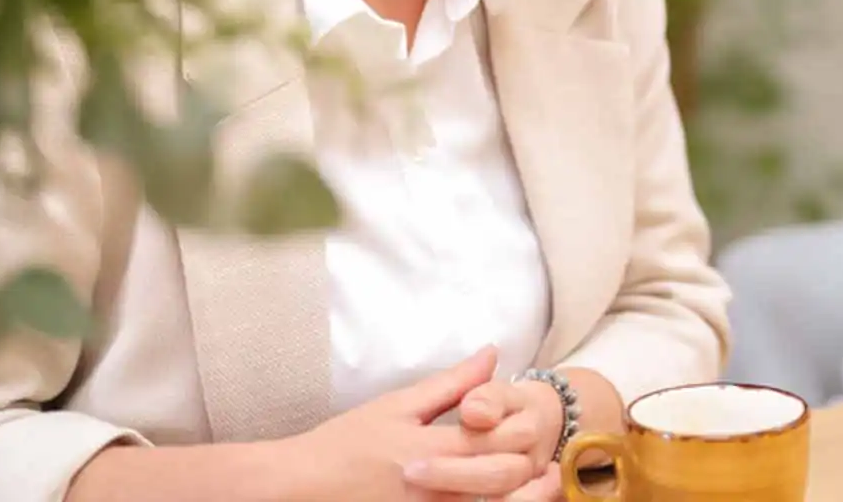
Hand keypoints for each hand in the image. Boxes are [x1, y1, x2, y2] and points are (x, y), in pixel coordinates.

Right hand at [283, 346, 547, 500]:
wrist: (301, 487)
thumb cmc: (346, 442)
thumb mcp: (398, 405)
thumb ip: (451, 384)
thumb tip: (492, 354)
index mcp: (430, 450)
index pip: (497, 439)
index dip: (523, 429)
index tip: (530, 420)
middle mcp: (434, 488)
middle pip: (503, 478)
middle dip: (530, 465)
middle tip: (541, 454)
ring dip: (520, 493)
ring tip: (535, 479)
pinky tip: (497, 494)